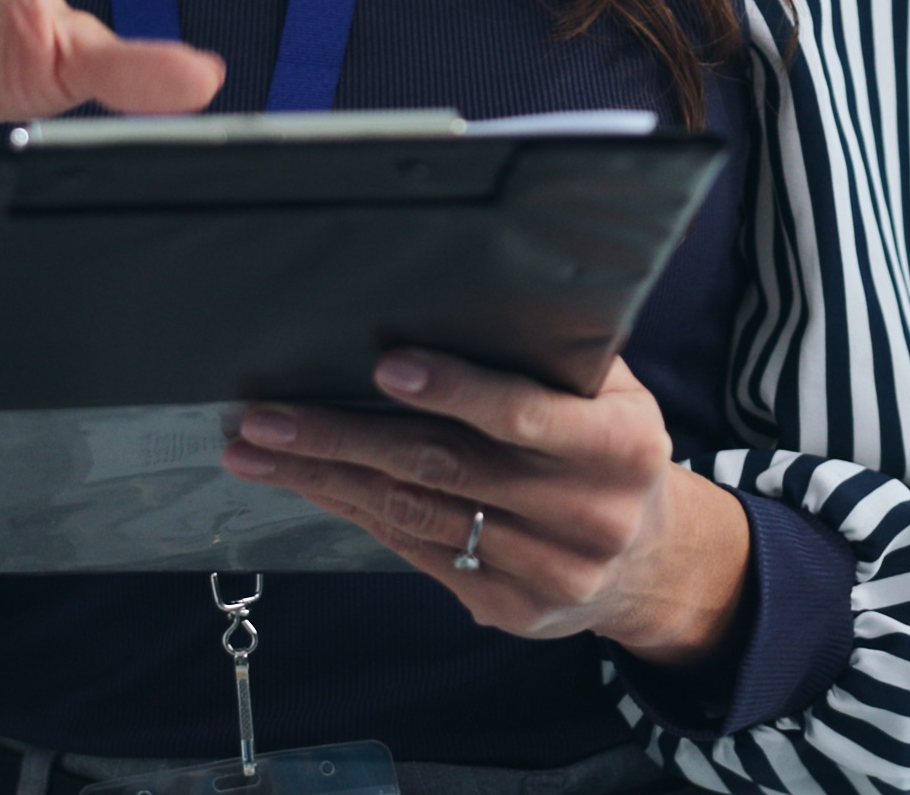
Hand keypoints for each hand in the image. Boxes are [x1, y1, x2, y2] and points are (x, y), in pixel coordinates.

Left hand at [225, 351, 750, 663]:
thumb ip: (552, 356)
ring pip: (416, 515)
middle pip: (444, 468)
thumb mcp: (611, 394)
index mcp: (619, 446)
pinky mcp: (512, 609)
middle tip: (267, 416)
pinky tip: (313, 484)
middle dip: (343, 437)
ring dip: (327, 479)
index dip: (453, 389)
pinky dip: (357, 512)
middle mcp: (587, 513)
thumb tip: (458, 300)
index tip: (383, 365)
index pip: (523, 414)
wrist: (648, 561)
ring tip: (260, 450)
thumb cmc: (608, 447)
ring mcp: (549, 570)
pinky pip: (417, 553)